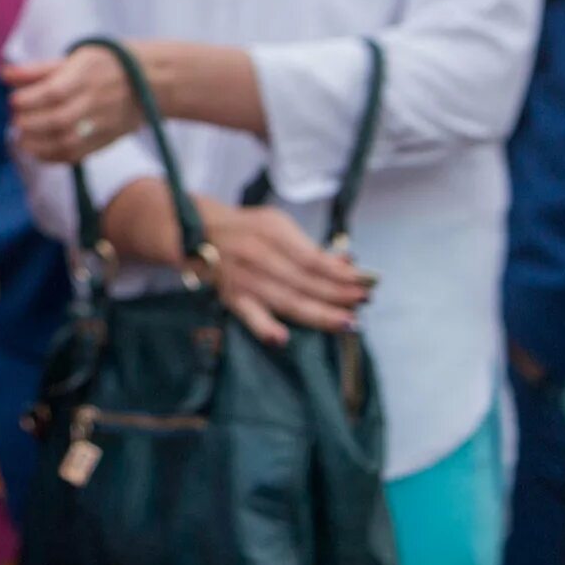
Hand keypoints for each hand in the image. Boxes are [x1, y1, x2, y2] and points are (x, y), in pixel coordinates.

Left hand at [5, 43, 140, 164]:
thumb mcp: (74, 59)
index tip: (13, 100)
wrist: (147, 83)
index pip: (54, 92)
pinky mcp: (104, 141)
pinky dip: (50, 156)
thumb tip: (3, 75)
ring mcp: (102, 124)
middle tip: (16, 119)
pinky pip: (76, 155)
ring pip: (66, 141)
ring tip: (21, 138)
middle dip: (29, 122)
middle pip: (58, 119)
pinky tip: (36, 150)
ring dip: (36, 143)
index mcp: (86, 76)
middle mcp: (95, 101)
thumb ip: (37, 70)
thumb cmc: (102, 66)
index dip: (29, 99)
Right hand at [197, 196, 375, 347]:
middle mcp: (258, 257)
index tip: (367, 281)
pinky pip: (248, 316)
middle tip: (364, 302)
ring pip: (287, 302)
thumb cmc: (247, 229)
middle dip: (338, 294)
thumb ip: (309, 246)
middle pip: (305, 282)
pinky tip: (282, 340)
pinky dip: (263, 328)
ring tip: (348, 322)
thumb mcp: (278, 224)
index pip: (313, 259)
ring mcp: (245, 280)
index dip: (341, 274)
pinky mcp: (232, 299)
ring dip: (319, 315)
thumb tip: (346, 265)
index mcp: (271, 234)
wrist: (196, 232)